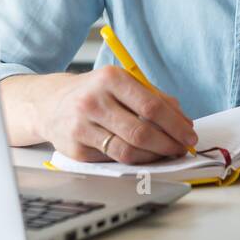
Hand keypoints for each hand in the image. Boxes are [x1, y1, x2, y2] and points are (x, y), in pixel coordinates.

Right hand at [44, 67, 196, 163]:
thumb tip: (183, 122)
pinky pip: (113, 161)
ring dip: (154, 157)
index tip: (189, 135)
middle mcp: (93, 101)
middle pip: (141, 132)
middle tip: (181, 148)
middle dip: (169, 144)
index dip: (176, 125)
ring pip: (128, 151)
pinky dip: (134, 161)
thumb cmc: (95, 93)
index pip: (152, 107)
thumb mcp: (122, 83)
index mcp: (110, 78)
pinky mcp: (76, 150)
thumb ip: (154, 98)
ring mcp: (82, 127)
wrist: (50, 103)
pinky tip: (143, 156)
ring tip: (166, 154)